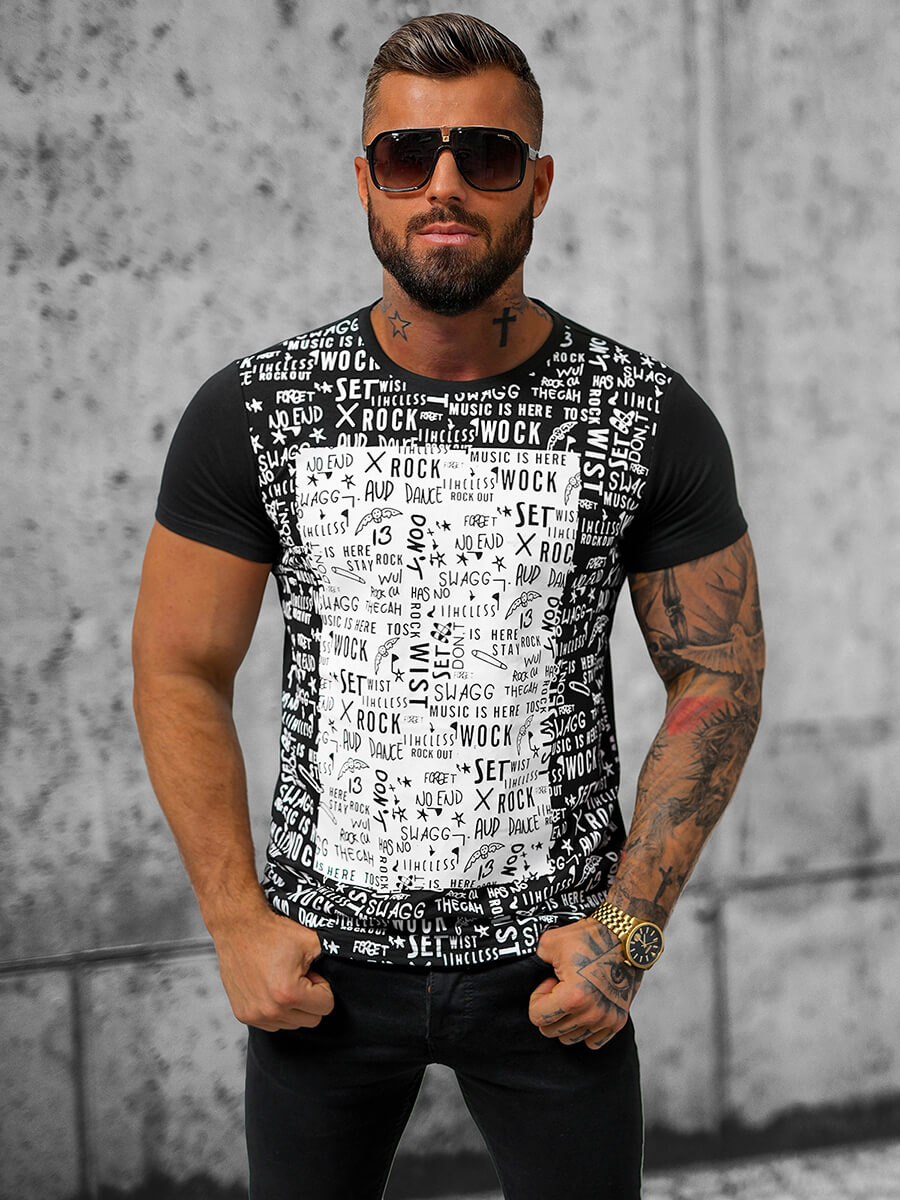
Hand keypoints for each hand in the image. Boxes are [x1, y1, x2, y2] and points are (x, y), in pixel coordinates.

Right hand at [212, 904, 334, 1031]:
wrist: (238, 927)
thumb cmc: (271, 932)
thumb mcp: (311, 940)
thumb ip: (333, 955)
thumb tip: (353, 960)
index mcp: (288, 994)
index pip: (326, 1007)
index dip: (322, 987)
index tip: (310, 973)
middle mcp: (270, 1010)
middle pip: (311, 1020)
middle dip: (309, 999)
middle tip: (298, 976)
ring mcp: (254, 1015)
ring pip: (292, 1024)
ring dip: (293, 1006)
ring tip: (283, 980)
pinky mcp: (243, 1015)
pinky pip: (272, 1023)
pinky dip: (276, 1009)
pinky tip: (270, 987)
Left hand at [528, 917, 641, 1049]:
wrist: (624, 937)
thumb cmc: (588, 938)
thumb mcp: (550, 943)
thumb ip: (534, 961)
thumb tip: (527, 973)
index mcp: (572, 997)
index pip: (537, 1018)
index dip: (537, 997)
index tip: (549, 982)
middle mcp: (590, 1014)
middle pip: (551, 1031)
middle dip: (550, 1009)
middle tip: (560, 987)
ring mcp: (605, 1019)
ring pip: (570, 1038)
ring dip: (566, 1020)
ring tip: (574, 995)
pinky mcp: (618, 1021)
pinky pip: (593, 1042)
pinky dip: (586, 1030)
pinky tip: (587, 1008)